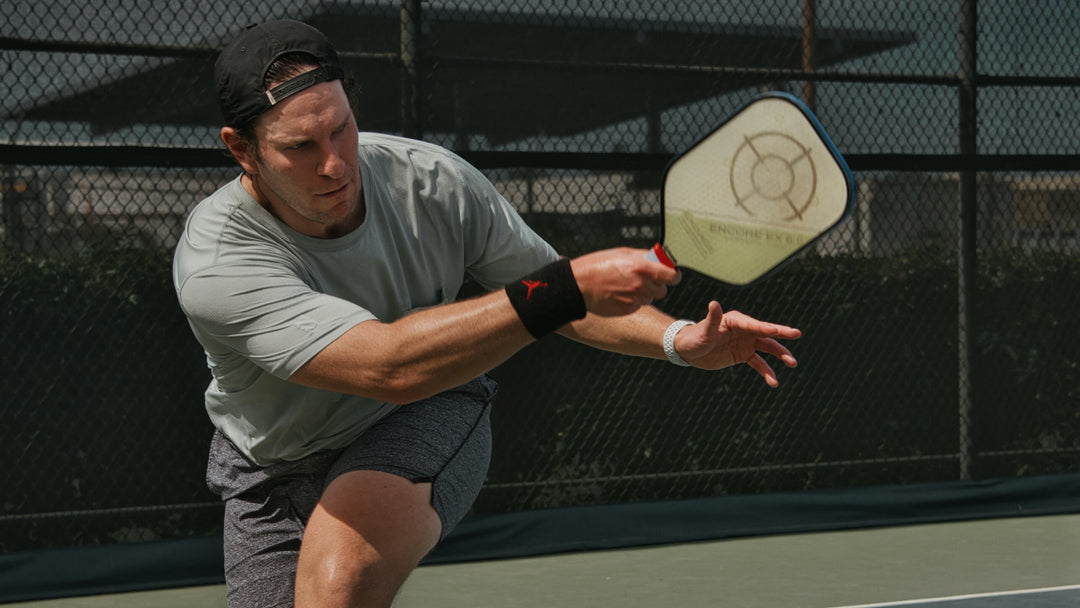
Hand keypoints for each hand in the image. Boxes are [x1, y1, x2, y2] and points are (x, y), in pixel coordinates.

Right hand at [570, 248, 681, 316]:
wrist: (578, 285)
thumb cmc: (597, 265)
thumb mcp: (622, 253)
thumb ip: (644, 256)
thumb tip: (660, 258)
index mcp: (641, 267)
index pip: (672, 276)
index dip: (673, 275)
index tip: (671, 275)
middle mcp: (641, 285)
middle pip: (663, 290)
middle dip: (656, 284)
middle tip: (644, 279)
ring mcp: (635, 299)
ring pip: (651, 298)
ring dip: (644, 293)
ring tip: (626, 285)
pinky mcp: (628, 310)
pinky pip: (639, 305)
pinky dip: (633, 301)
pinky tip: (620, 294)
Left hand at [675, 301, 800, 387]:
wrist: (688, 350)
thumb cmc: (694, 337)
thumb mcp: (703, 330)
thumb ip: (712, 319)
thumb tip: (714, 303)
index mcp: (735, 320)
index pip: (753, 324)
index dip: (764, 327)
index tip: (776, 330)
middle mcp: (743, 330)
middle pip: (766, 332)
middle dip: (781, 334)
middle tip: (797, 334)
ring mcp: (745, 342)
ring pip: (767, 348)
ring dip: (780, 355)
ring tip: (792, 363)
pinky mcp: (743, 355)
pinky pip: (758, 363)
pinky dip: (766, 372)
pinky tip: (774, 382)